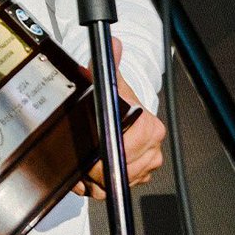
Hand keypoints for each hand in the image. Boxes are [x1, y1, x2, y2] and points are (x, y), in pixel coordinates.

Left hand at [72, 38, 165, 200]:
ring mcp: (146, 166)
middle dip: (96, 170)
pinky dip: (97, 186)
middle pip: (120, 172)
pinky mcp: (137, 178)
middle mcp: (153, 149)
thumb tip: (112, 44)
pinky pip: (114, 190)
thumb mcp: (109, 82)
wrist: (124, 115)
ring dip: (94, 180)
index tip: (90, 156)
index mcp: (150, 128)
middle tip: (81, 160)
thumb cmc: (117, 100)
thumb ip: (108, 64)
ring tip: (82, 165)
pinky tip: (88, 174)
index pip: (125, 152)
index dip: (104, 157)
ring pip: (115, 185)